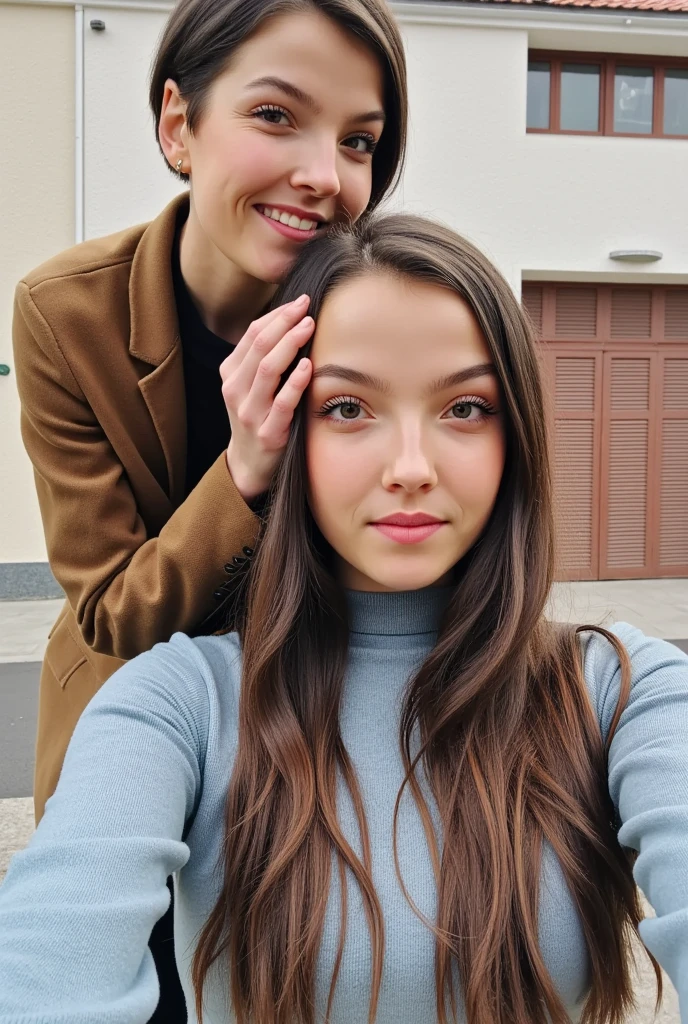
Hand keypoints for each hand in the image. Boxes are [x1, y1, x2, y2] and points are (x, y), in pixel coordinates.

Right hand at [221, 295, 313, 500]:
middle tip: (307, 307)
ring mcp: (250, 412)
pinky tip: (309, 366)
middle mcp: (235, 390)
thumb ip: (262, 357)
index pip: (252, 334)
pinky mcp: (268, 432)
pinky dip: (295, 382)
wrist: (248, 462)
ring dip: (290, 344)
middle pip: (259, 346)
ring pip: (267, 369)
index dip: (277, 314)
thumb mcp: (250, 385)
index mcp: (231, 373)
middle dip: (284, 322)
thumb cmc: (256, 415)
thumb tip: (291, 319)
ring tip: (309, 327)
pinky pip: (282, 403)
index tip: (300, 301)